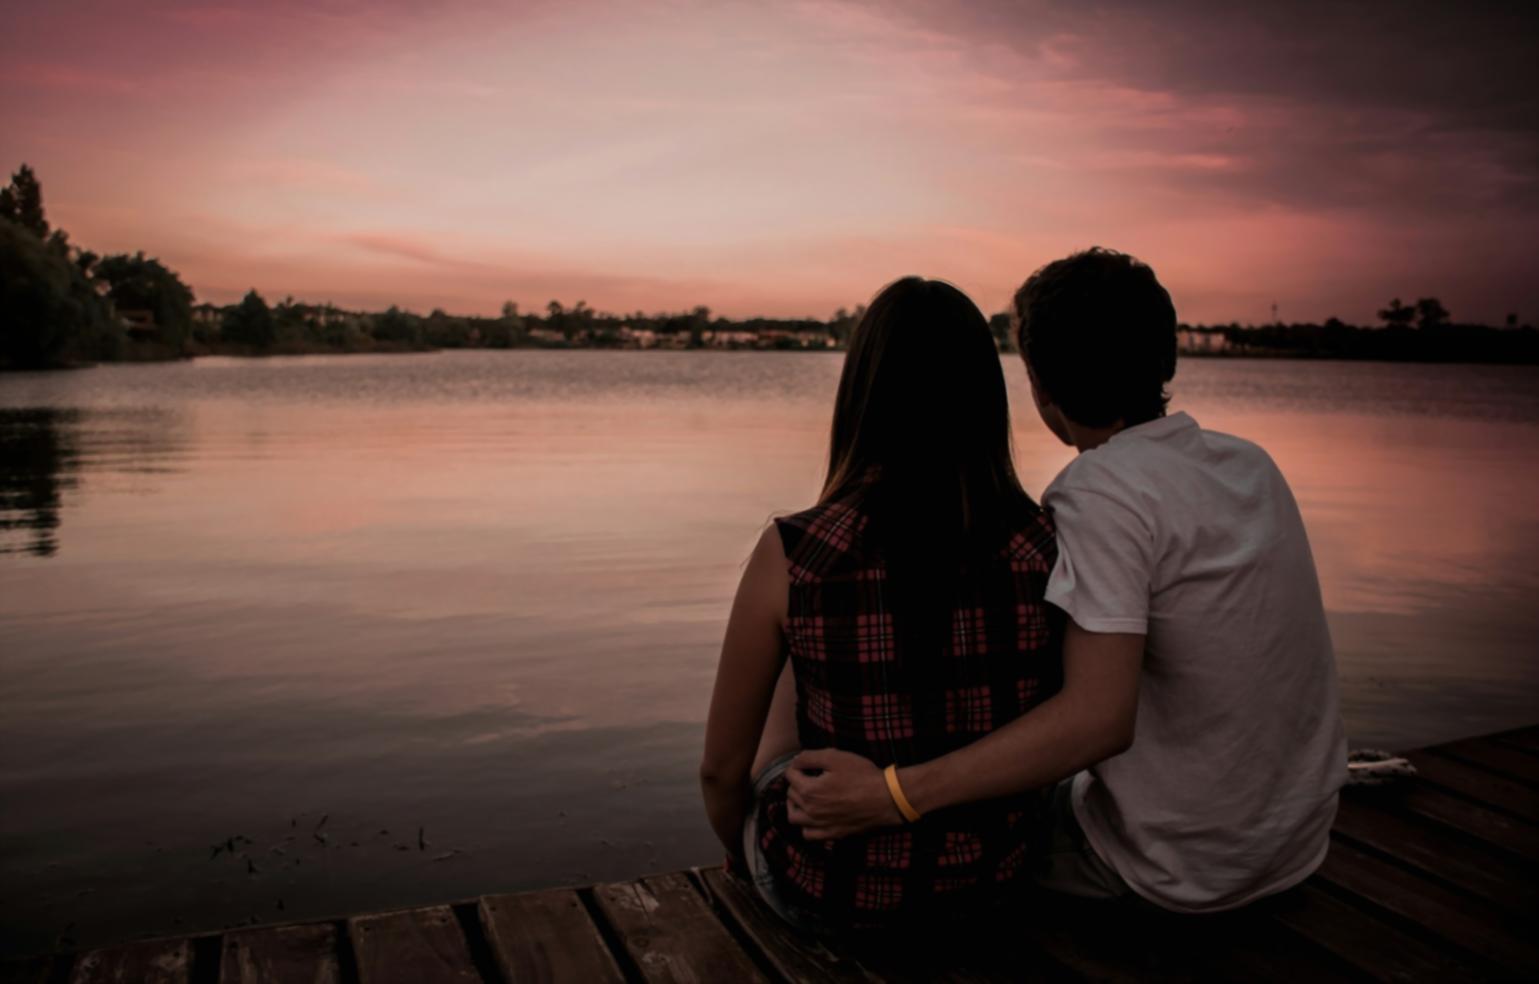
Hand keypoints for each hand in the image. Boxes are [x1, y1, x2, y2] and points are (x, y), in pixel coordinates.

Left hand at [785, 748, 902, 840]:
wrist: (886, 798)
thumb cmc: (862, 775)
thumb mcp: (835, 757)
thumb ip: (810, 757)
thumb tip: (795, 760)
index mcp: (809, 790)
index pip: (790, 775)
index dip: (796, 766)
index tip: (805, 764)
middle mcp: (811, 811)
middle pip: (791, 795)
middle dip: (796, 783)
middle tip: (808, 776)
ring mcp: (821, 825)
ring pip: (794, 817)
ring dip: (795, 805)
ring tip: (804, 797)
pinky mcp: (832, 834)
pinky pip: (808, 834)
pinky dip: (806, 825)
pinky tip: (813, 816)